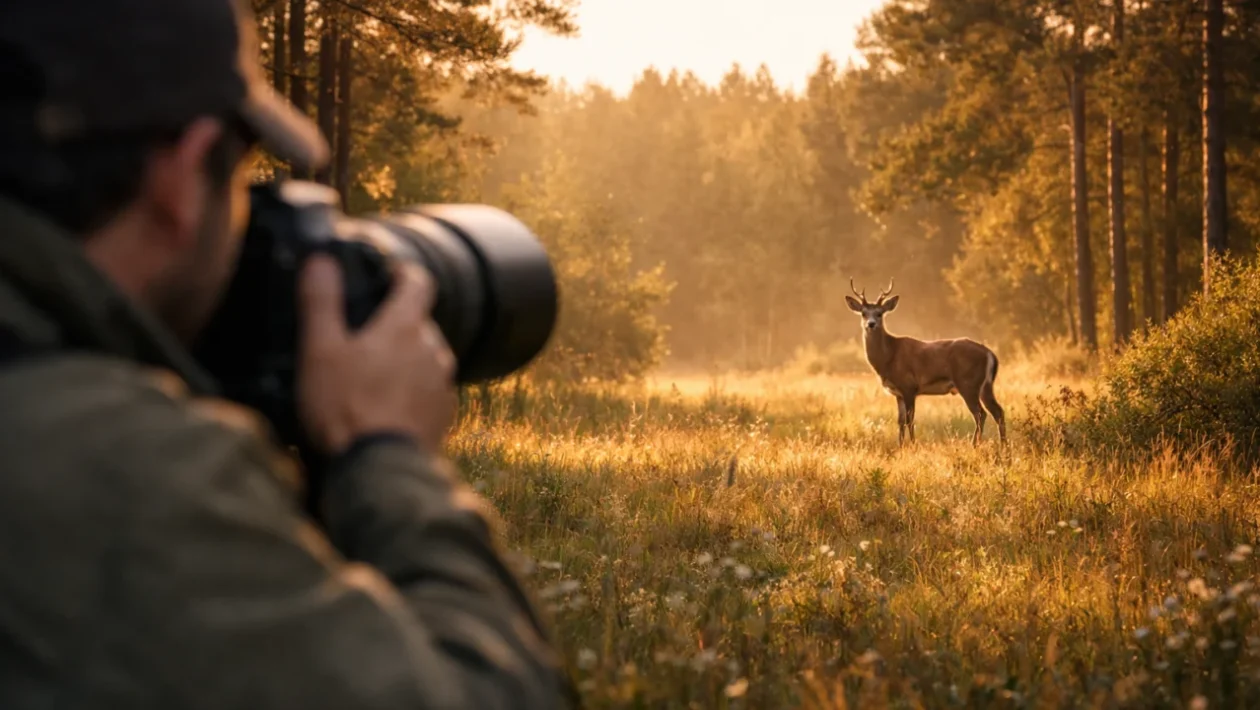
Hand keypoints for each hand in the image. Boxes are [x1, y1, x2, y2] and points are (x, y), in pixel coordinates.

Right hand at [296, 255, 456, 455]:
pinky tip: (383, 409)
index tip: (390, 275)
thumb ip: (321, 302)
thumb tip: (321, 260)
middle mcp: (433, 349)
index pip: (418, 282)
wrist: (378, 469)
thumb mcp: (320, 350)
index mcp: (405, 327)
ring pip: (424, 358)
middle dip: (394, 326)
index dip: (403, 274)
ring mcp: (443, 384)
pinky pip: (428, 391)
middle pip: (418, 323)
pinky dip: (409, 393)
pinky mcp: (444, 414)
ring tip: (368, 381)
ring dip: (402, 362)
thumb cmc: (346, 408)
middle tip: (360, 342)